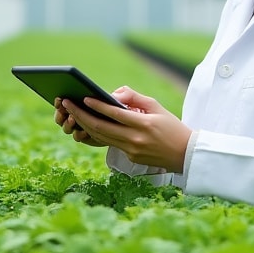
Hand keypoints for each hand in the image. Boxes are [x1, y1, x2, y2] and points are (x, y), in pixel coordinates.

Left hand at [58, 86, 191, 170]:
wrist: (185, 154)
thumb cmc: (172, 127)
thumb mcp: (157, 107)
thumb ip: (135, 98)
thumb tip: (114, 94)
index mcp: (144, 125)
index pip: (115, 114)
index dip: (98, 106)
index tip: (84, 98)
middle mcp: (136, 140)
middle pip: (101, 128)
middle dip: (81, 115)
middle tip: (68, 104)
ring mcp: (132, 151)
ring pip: (101, 138)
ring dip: (85, 125)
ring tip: (73, 113)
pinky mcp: (130, 158)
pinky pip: (109, 144)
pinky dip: (96, 134)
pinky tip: (86, 125)